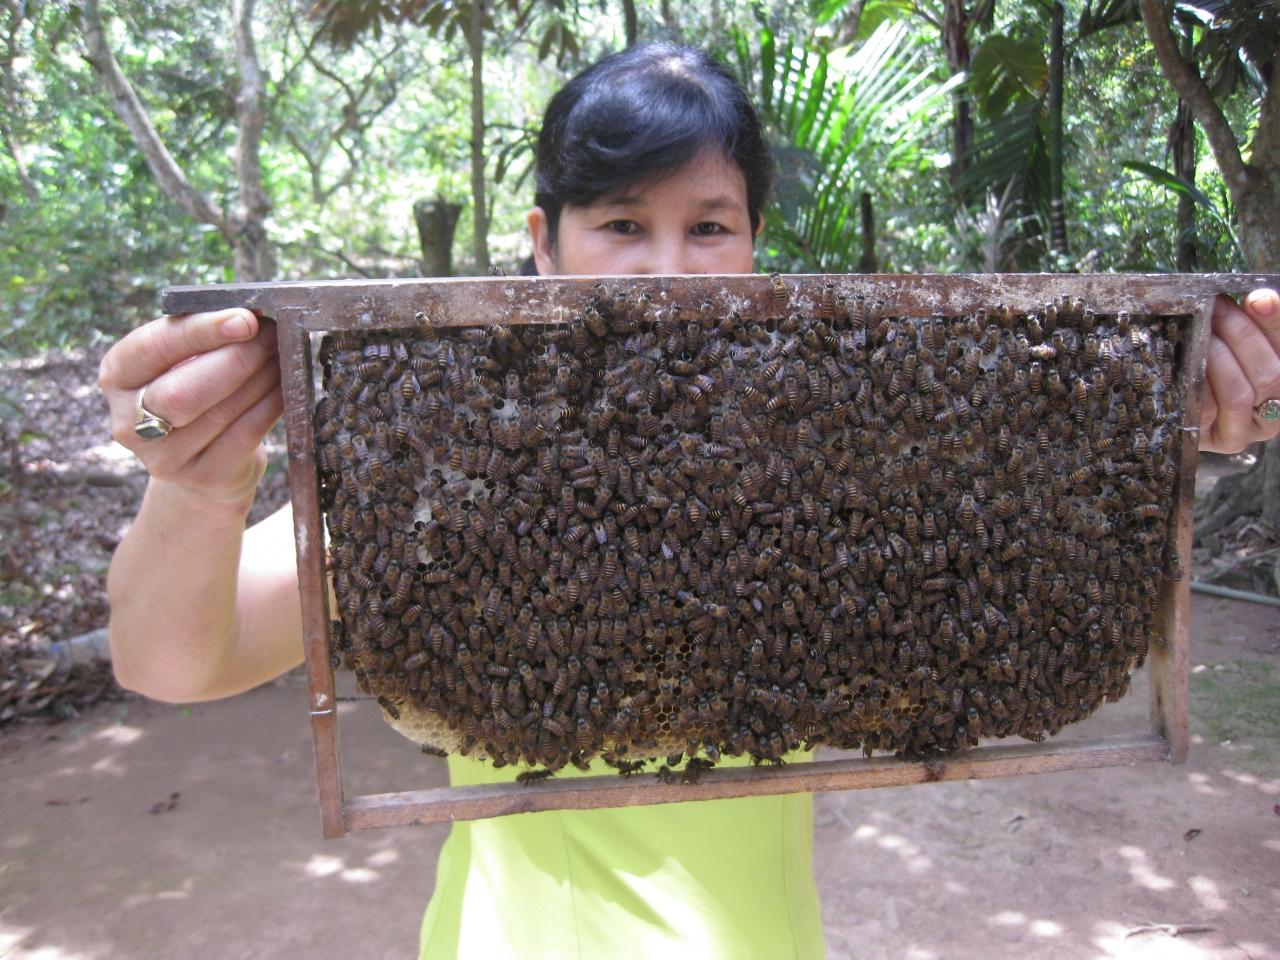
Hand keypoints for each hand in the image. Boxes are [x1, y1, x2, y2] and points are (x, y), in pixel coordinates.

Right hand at [98, 308, 282, 505]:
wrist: (204, 466)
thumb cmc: (194, 395)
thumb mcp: (183, 363)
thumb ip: (205, 339)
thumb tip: (254, 315)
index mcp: (117, 377)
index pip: (153, 348)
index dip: (201, 331)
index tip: (245, 318)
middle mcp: (129, 422)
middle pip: (184, 391)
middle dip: (236, 359)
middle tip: (271, 338)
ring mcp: (164, 458)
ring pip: (220, 412)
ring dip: (260, 379)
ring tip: (283, 357)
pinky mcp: (203, 478)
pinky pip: (245, 436)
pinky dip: (269, 407)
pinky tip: (285, 389)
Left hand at [1200, 288, 1279, 453]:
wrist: (1171, 413)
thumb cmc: (1212, 369)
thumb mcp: (1237, 347)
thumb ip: (1251, 329)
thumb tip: (1258, 299)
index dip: (1275, 323)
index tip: (1258, 299)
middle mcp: (1276, 414)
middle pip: (1270, 373)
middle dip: (1241, 335)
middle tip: (1215, 309)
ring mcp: (1247, 432)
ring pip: (1240, 394)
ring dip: (1218, 358)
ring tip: (1200, 332)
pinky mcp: (1216, 442)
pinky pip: (1207, 410)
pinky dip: (1199, 384)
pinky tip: (1188, 363)